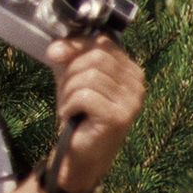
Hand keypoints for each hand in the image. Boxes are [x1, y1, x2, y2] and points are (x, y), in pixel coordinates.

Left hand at [44, 35, 144, 192]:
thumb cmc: (80, 112)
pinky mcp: (119, 117)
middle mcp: (137, 85)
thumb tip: (55, 48)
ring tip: (73, 107)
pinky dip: (70, 105)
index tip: (55, 55)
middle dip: (71, 72)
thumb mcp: (74, 75)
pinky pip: (85, 95)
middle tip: (68, 93)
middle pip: (96, 57)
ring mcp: (131, 102)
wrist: (79, 150)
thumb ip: (70, 55)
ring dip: (69, 92)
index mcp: (131, 70)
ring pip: (89, 76)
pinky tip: (74, 116)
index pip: (103, 42)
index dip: (75, 45)